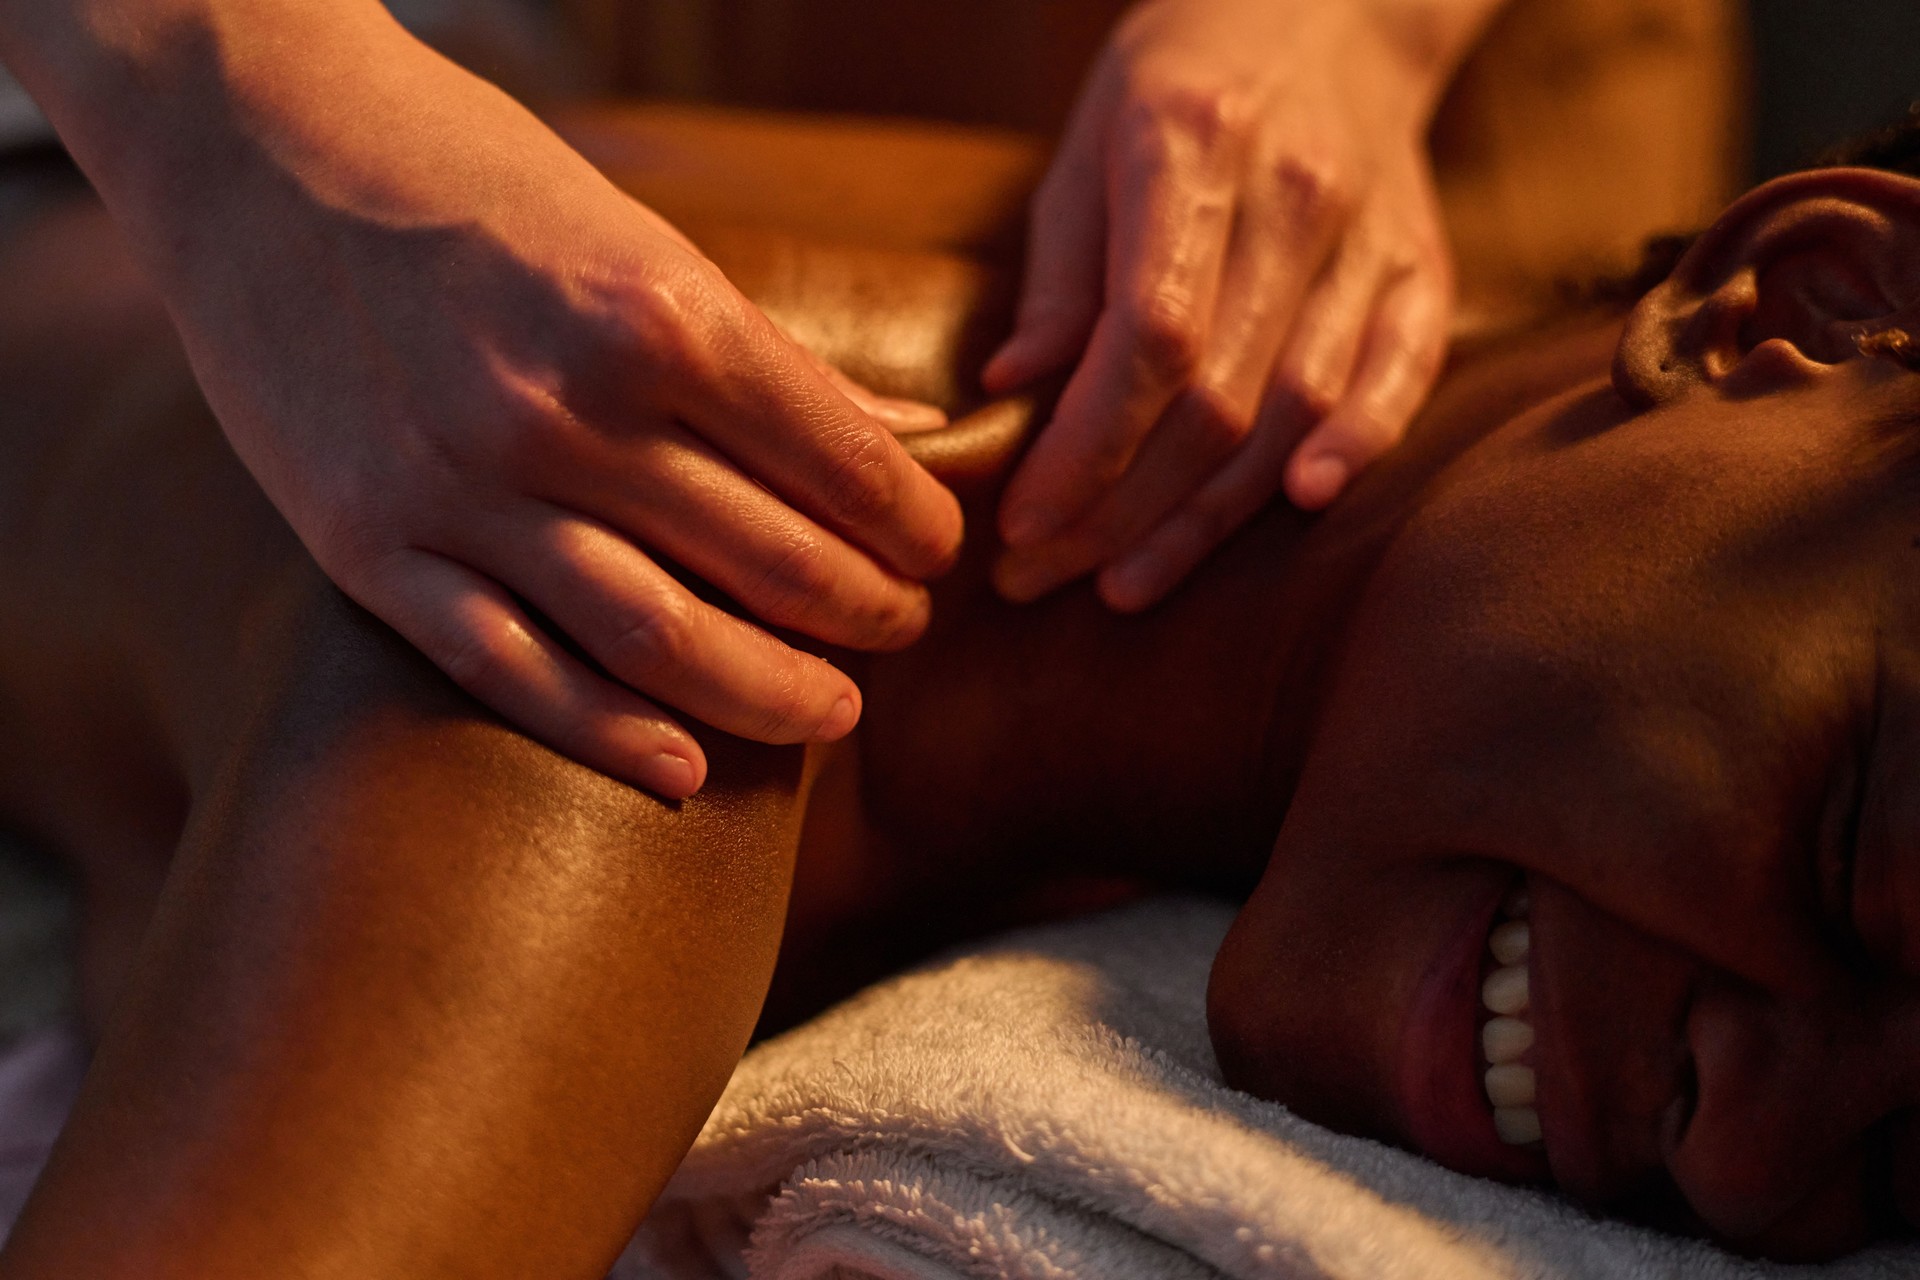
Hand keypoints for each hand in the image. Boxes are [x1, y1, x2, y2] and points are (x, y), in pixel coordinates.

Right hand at [38, 10, 962, 797]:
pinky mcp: (371, 548)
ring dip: (772, 693)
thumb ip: (775, 357)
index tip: (938, 551)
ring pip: (660, 639)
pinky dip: (610, 734)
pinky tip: (688, 768)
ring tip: (833, 711)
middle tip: (903, 629)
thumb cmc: (475, 181)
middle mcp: (566, 409)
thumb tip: (913, 434)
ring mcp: (462, 488)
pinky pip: (513, 671)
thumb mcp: (642, 239)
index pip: (841, 462)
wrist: (255, 147)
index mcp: (655, 314)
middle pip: (772, 563)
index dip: (915, 525)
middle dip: (868, 613)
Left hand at [984, 0, 1489, 608]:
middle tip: (1045, 579)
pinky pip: (1399, 377)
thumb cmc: (1178, 86)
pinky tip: (1295, 510)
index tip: (1023, 522)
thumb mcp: (1088, 147)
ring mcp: (1371, 232)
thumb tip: (1012, 396)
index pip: (1148, 335)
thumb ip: (1060, 276)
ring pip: (1295, 410)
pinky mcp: (1421, 267)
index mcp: (1193, 146)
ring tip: (1125, 582)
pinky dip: (1355, 449)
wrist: (1326, 9)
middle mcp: (1296, 193)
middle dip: (1120, 510)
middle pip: (1216, 396)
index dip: (1085, 448)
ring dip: (1207, 517)